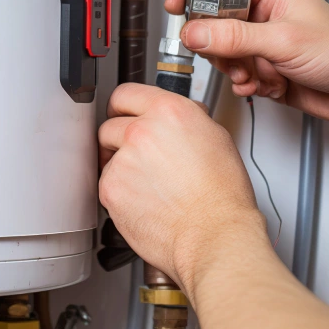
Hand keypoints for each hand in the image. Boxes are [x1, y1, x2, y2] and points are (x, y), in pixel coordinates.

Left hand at [98, 83, 268, 295]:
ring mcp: (123, 160)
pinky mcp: (110, 188)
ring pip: (107, 157)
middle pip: (110, 125)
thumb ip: (185, 121)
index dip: (124, 107)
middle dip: (120, 139)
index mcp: (168, 111)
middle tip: (139, 156)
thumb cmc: (221, 195)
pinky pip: (106, 183)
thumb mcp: (215, 138)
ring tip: (149, 184)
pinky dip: (119, 192)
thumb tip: (173, 119)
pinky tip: (144, 199)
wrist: (213, 234)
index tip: (122, 114)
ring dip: (120, 166)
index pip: (126, 94)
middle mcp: (142, 130)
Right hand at [166, 0, 328, 130]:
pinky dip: (247, 84)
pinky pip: (237, 76)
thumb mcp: (284, 40)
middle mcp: (265, 15)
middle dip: (220, 45)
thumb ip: (235, 37)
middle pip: (215, 24)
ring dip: (237, 69)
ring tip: (257, 73)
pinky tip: (265, 85)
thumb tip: (196, 32)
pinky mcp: (266, 70)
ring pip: (224, 54)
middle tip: (227, 53)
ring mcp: (264, 44)